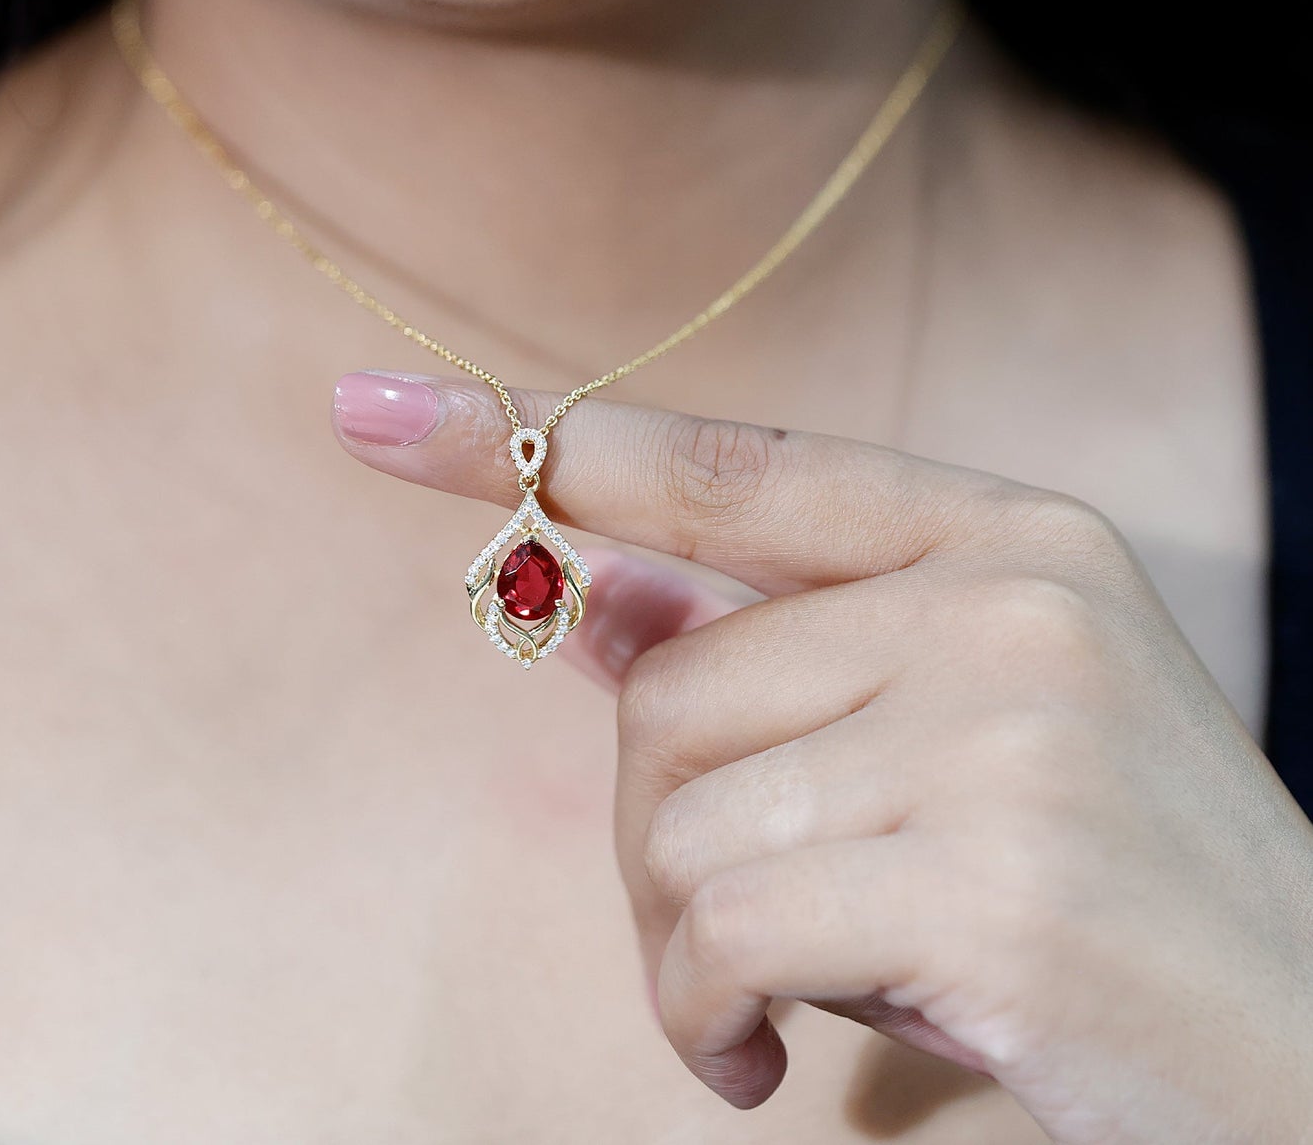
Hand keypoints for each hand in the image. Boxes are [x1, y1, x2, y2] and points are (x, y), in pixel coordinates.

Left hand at [331, 370, 1312, 1144]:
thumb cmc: (1105, 886)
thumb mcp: (944, 741)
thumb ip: (763, 652)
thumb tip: (586, 592)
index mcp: (1003, 537)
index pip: (724, 465)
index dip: (534, 439)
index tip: (373, 417)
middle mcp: (1010, 600)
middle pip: (669, 683)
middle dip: (653, 828)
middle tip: (728, 927)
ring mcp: (1012, 727)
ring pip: (674, 810)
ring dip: (678, 936)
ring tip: (767, 998)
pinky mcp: (998, 875)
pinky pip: (719, 925)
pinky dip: (698, 1010)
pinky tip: (765, 1062)